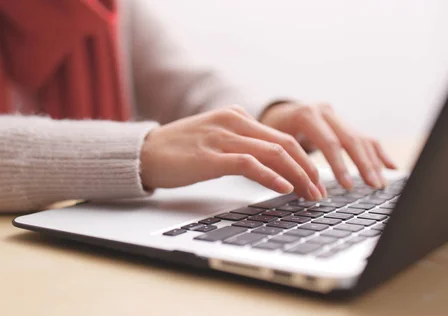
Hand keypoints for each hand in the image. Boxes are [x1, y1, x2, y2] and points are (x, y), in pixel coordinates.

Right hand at [140, 106, 325, 200]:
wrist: (144, 153)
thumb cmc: (178, 150)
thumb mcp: (214, 137)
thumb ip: (239, 143)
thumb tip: (270, 166)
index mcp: (236, 116)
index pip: (280, 136)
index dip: (302, 159)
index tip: (314, 180)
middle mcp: (232, 121)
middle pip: (284, 143)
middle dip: (307, 169)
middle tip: (319, 191)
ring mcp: (221, 138)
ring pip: (272, 153)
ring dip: (297, 175)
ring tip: (310, 194)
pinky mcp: (210, 157)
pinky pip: (249, 164)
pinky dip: (271, 176)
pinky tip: (284, 188)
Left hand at [259, 102, 396, 189]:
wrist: (274, 113)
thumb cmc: (269, 132)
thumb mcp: (273, 144)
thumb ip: (287, 163)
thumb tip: (302, 192)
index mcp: (306, 115)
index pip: (329, 142)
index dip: (339, 165)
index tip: (347, 186)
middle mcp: (324, 111)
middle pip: (349, 139)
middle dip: (363, 165)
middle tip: (372, 186)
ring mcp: (336, 115)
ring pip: (360, 138)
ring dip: (373, 162)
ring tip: (380, 183)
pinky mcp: (343, 122)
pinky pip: (364, 137)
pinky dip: (377, 153)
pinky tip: (391, 167)